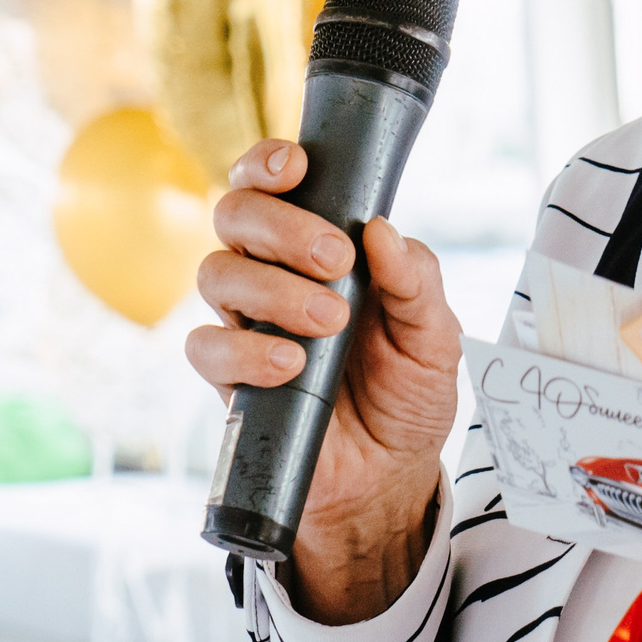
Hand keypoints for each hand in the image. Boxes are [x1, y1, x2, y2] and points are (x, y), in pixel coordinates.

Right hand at [186, 139, 459, 624]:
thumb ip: (416, 281)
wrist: (389, 478)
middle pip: (235, 215)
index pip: (273, 184)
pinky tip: (290, 365)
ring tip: (328, 322)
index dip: (268, 163)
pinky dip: (244, 351)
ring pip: (217, 273)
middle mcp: (273, 274)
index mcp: (320, 246)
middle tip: (333, 259)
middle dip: (279, 226)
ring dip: (272, 290)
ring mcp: (247, 324)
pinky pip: (206, 347)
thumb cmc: (408, 393)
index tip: (295, 165)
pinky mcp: (230, 379)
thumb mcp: (435, 336)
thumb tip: (382, 230)